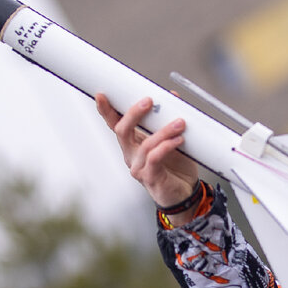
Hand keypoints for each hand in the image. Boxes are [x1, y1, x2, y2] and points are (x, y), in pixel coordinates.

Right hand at [95, 93, 200, 213]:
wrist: (185, 192)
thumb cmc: (175, 166)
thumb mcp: (171, 138)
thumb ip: (168, 118)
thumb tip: (172, 96)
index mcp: (132, 143)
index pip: (115, 124)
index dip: (106, 110)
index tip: (102, 95)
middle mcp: (131, 155)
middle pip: (122, 131)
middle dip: (134, 113)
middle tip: (149, 101)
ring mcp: (139, 167)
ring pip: (144, 144)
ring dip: (163, 131)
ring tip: (179, 123)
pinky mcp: (151, 177)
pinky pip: (155, 158)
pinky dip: (167, 146)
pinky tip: (178, 140)